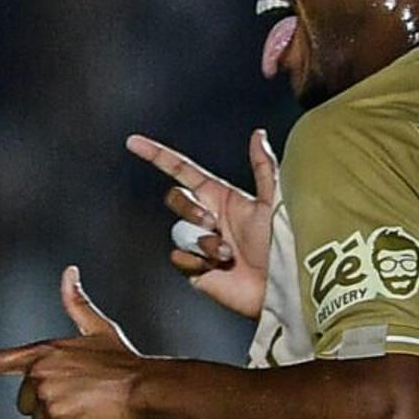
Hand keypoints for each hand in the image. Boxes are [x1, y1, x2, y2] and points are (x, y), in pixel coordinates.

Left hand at [0, 268, 151, 418]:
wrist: (143, 385)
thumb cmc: (122, 360)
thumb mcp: (97, 329)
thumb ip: (76, 303)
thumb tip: (69, 270)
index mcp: (42, 352)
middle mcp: (38, 371)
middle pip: (24, 404)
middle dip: (48, 407)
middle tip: (80, 398)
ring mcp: (45, 393)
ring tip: (88, 407)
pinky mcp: (55, 414)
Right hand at [129, 127, 278, 319]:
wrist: (279, 283)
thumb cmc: (284, 242)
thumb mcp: (275, 198)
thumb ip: (263, 166)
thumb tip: (258, 134)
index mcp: (222, 197)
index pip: (182, 171)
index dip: (157, 155)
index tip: (134, 142)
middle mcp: (209, 217)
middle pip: (176, 200)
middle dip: (191, 210)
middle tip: (214, 224)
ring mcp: (201, 244)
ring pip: (178, 232)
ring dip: (202, 242)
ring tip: (226, 254)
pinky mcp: (196, 269)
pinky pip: (178, 258)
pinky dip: (195, 261)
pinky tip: (216, 267)